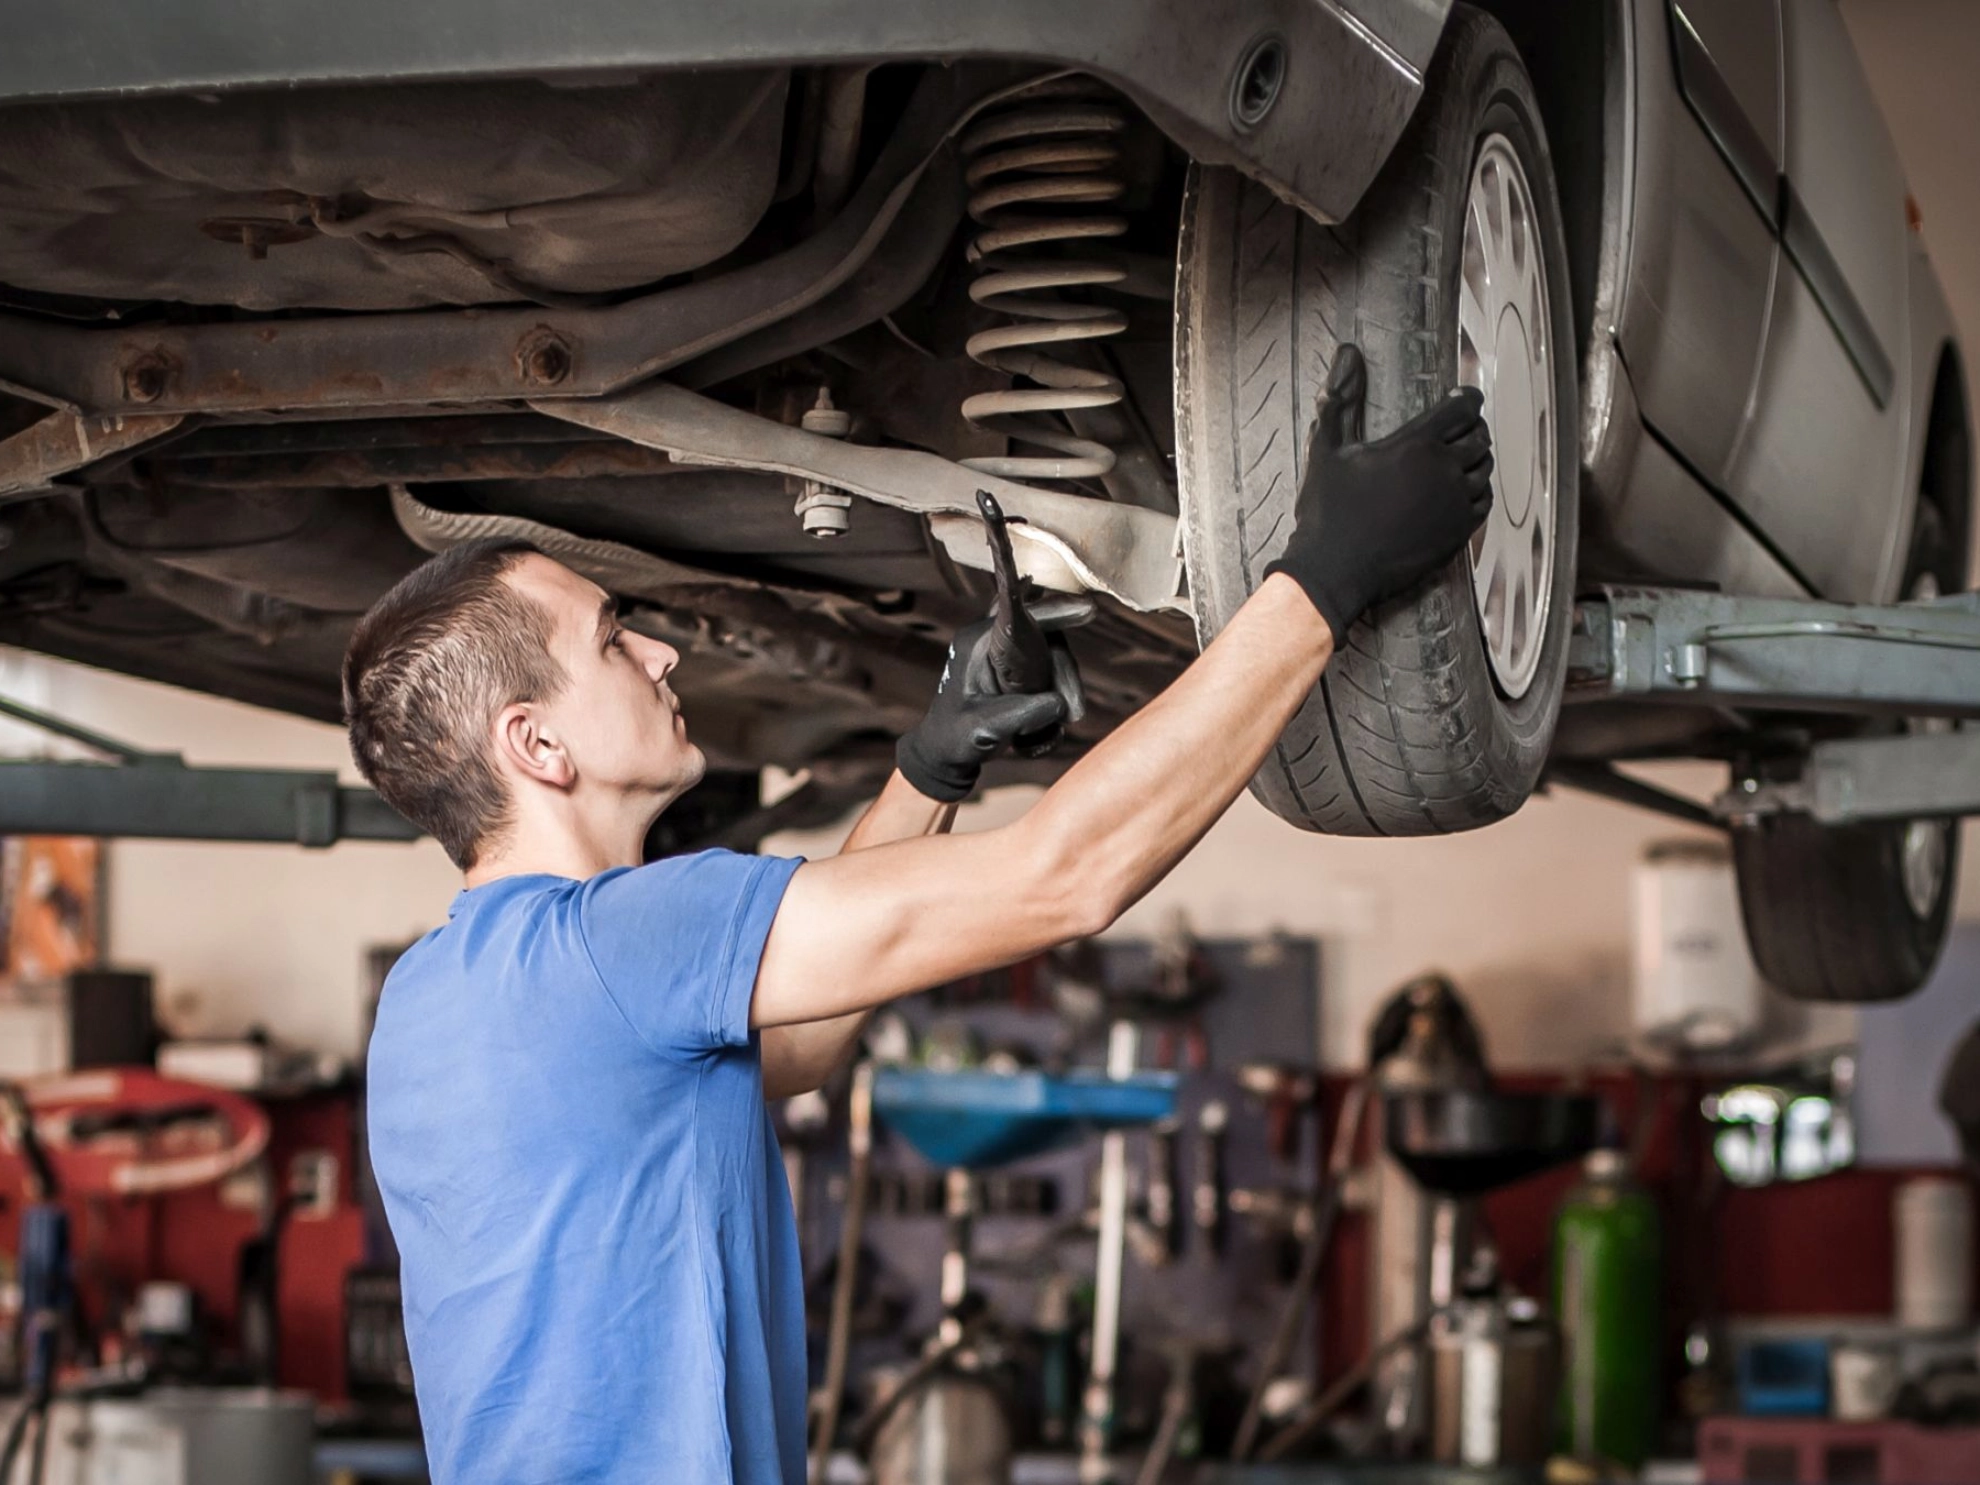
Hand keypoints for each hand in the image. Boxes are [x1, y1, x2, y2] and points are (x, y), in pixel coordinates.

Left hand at [895, 491, 1092, 801]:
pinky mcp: (1018, 668)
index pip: (1004, 593)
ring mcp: (1008, 652)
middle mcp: (994, 638)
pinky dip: (1059, 692)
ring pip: (1053, 649)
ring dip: (1065, 683)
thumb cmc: (955, 739)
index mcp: (980, 642)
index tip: (993, 505)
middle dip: (1066, 632)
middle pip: (1043, 621)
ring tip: (1064, 722)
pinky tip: (1051, 726)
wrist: (945, 754)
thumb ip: (1020, 716)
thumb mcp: (983, 732)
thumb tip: (1060, 705)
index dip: (1003, 550)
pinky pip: (1051, 666)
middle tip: (1090, 615)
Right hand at [1264, 344, 1493, 644]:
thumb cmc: (1328, 511)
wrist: (1335, 570)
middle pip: (1480, 436)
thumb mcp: (1327, 449)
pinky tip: (1458, 493)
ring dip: (1475, 460)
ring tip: (1455, 462)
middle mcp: (1445, 471)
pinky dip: (1477, 492)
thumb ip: (1341, 398)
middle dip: (1471, 429)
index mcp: (1417, 444)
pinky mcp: (1458, 533)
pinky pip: (1484, 503)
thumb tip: (1347, 353)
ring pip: (1486, 469)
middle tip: (1455, 430)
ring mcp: (1455, 504)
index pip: (1464, 407)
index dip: (1466, 398)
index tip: (1459, 399)